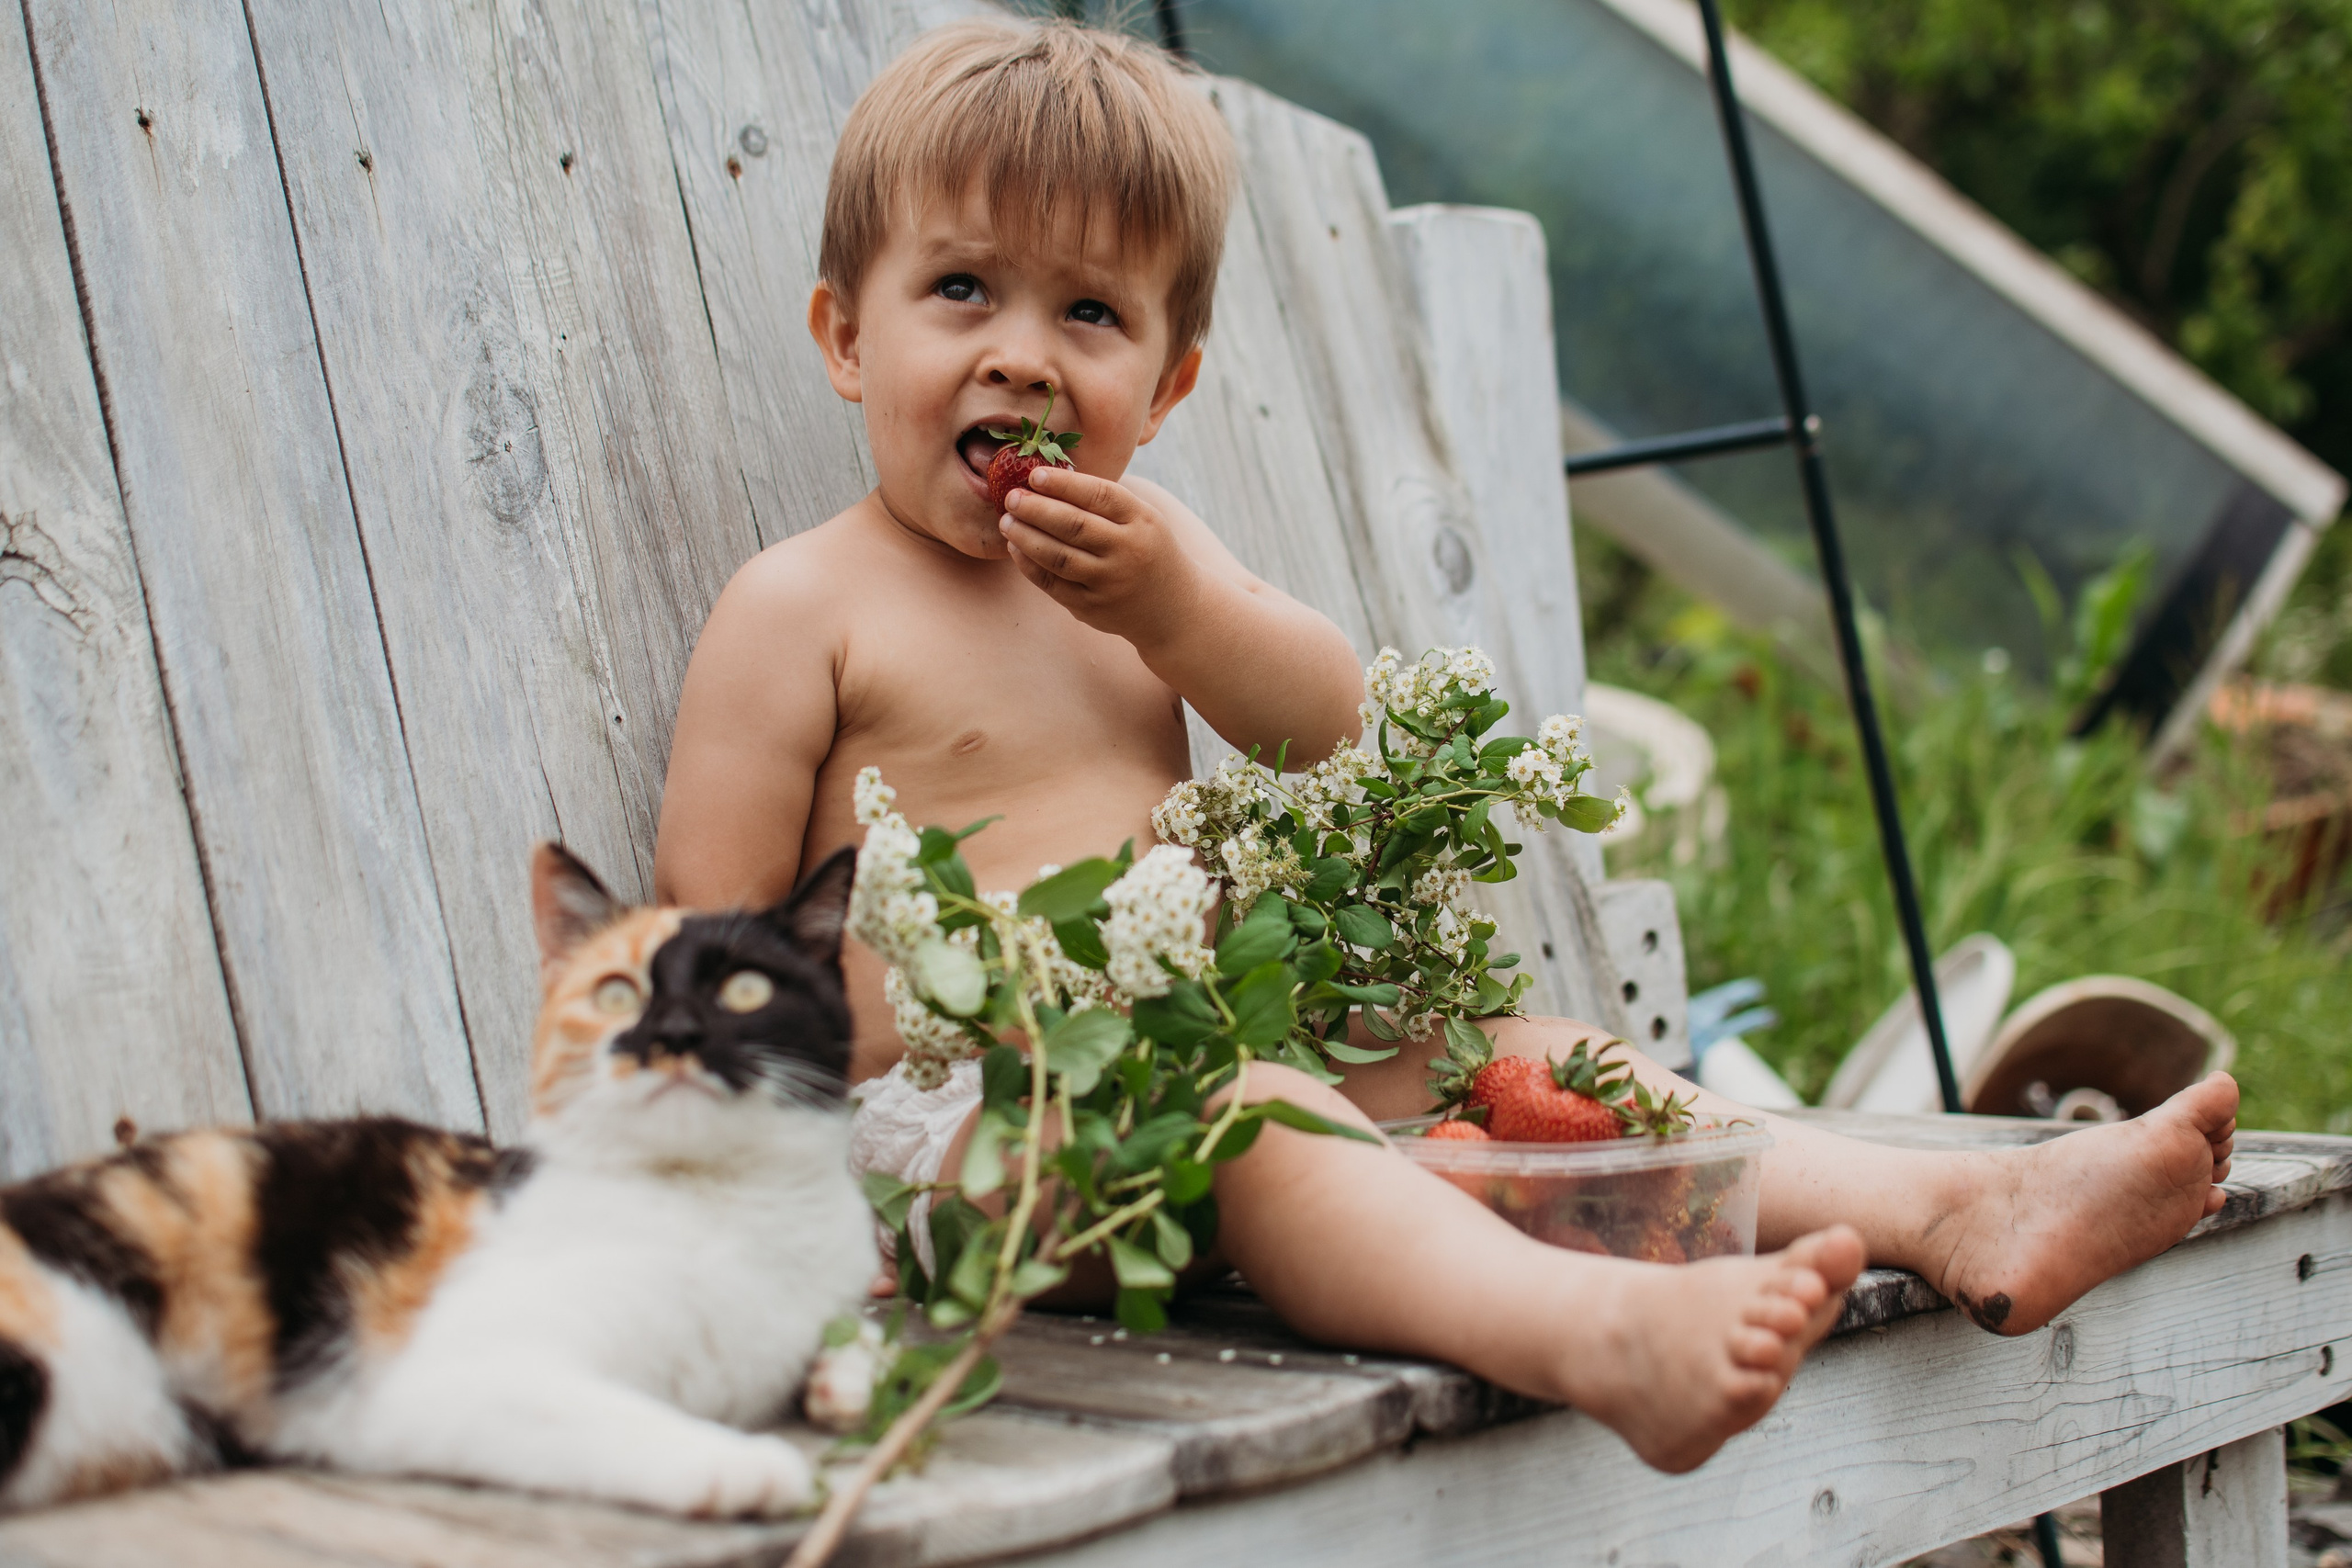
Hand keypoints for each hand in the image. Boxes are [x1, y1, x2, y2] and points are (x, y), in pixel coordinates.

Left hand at [998, 467, 1200, 649]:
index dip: (1064, 483)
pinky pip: (1053, 585)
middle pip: (1074, 526)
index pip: (1100, 495)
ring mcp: (1110, 583)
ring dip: (1026, 537)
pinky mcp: (1093, 608)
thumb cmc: (1148, 550)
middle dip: (1036, 509)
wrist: (1173, 609)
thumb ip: (1106, 502)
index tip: (1034, 475)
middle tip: (1011, 497)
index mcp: (1142, 521)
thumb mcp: (1143, 519)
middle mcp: (1127, 551)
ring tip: (1006, 521)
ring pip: (1059, 557)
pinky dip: (1030, 565)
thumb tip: (1050, 478)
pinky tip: (1015, 548)